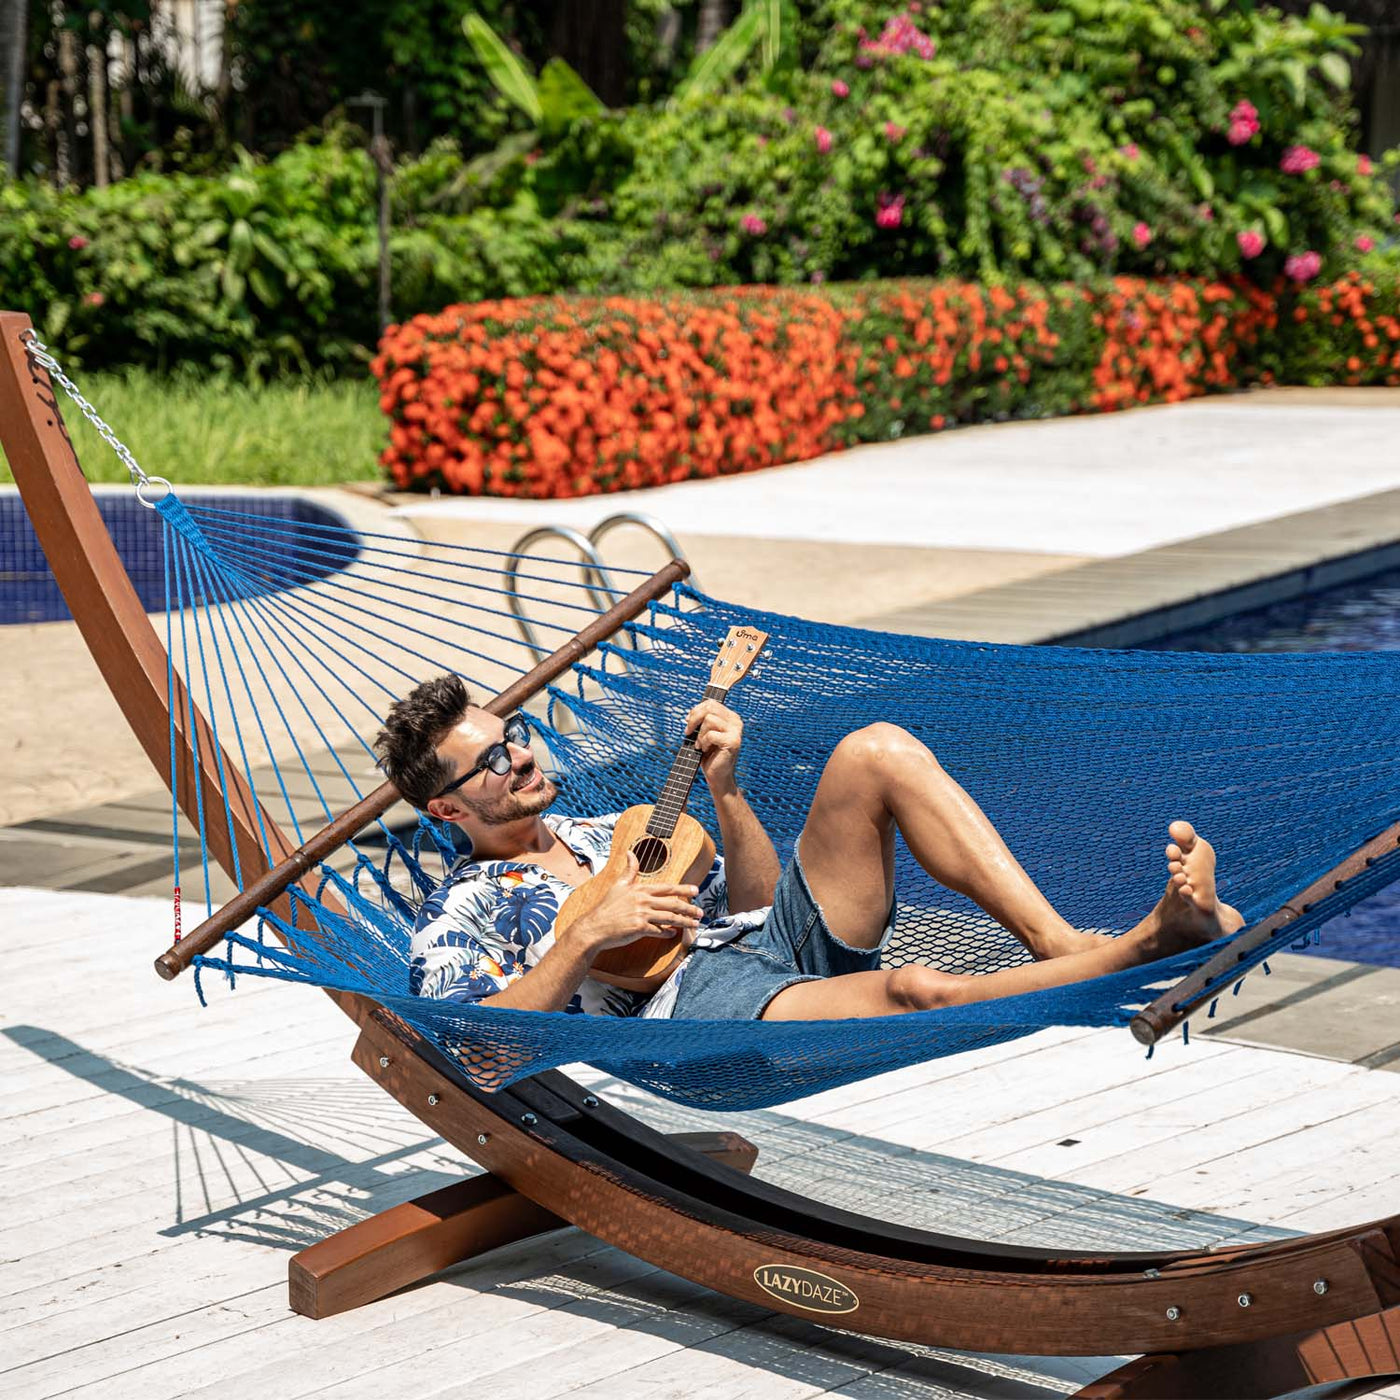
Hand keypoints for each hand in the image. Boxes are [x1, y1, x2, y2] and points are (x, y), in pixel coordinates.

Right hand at [569, 852, 703, 952]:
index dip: (684, 888)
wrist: (595, 927)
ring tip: (694, 924)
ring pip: (670, 918)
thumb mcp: (618, 885)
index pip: (667, 888)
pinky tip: (673, 934)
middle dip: (689, 908)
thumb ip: (629, 870)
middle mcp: (643, 900)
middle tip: (700, 912)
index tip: (696, 890)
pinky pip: (659, 931)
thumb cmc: (607, 907)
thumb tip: (630, 852)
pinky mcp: (639, 928)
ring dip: (684, 922)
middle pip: (673, 903)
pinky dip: (667, 933)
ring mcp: (642, 914)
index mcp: (640, 889)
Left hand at [686, 698, 742, 794]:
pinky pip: (711, 734)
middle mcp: (736, 721)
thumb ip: (701, 721)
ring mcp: (736, 731)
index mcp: (730, 717)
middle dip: (694, 719)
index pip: (711, 703)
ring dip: (700, 734)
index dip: (696, 710)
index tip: (688, 721)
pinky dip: (703, 742)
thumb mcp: (704, 734)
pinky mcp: (733, 741)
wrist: (718, 776)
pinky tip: (704, 750)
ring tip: (700, 745)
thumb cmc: (709, 755)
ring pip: (709, 719)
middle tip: (688, 732)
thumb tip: (689, 714)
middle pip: (710, 707)